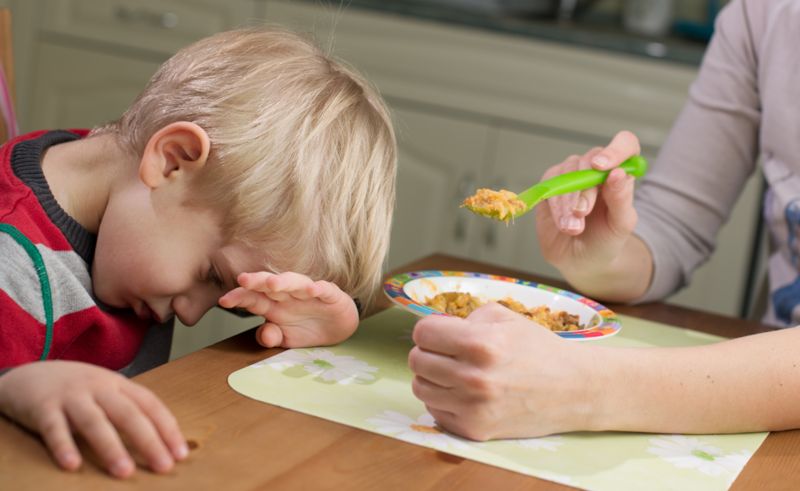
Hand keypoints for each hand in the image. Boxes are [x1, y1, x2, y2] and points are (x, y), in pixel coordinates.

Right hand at [0, 361, 187, 477]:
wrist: (28, 374)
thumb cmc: (77, 390)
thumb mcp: (106, 392)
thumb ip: (128, 410)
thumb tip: (160, 443)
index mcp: (118, 384)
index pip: (149, 404)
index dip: (167, 428)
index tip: (180, 453)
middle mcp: (98, 387)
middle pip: (127, 414)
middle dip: (148, 440)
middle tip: (163, 466)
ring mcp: (70, 396)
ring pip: (94, 421)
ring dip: (110, 447)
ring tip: (124, 471)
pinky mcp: (42, 407)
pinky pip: (54, 429)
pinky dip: (63, 446)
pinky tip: (73, 465)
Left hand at [218, 271, 358, 347]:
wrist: (338, 327)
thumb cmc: (307, 328)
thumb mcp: (286, 339)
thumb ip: (271, 337)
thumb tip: (263, 335)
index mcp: (273, 305)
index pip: (253, 298)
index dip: (239, 297)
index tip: (224, 301)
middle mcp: (288, 295)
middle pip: (270, 285)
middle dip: (257, 281)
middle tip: (243, 280)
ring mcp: (308, 293)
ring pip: (295, 282)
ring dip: (284, 281)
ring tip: (273, 284)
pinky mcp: (330, 294)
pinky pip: (324, 289)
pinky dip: (319, 288)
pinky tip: (313, 290)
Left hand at [408, 303, 597, 439]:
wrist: (573, 390)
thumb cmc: (538, 349)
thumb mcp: (504, 317)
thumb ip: (465, 318)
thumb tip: (436, 328)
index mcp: (480, 343)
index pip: (422, 333)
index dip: (430, 330)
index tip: (440, 333)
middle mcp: (473, 377)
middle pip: (417, 360)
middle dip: (429, 352)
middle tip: (448, 353)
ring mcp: (472, 407)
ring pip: (420, 387)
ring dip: (432, 377)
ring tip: (454, 372)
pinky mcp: (474, 429)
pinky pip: (435, 410)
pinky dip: (443, 400)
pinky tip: (464, 393)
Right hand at [536, 130, 640, 273]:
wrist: (581, 260)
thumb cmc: (606, 240)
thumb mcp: (620, 224)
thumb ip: (621, 199)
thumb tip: (618, 173)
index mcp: (620, 173)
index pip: (624, 144)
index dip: (615, 150)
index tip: (602, 167)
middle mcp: (595, 169)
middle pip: (589, 160)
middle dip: (585, 189)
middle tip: (582, 213)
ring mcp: (571, 175)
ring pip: (567, 173)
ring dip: (568, 202)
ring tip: (573, 228)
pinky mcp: (550, 186)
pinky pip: (550, 185)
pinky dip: (556, 206)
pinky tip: (563, 224)